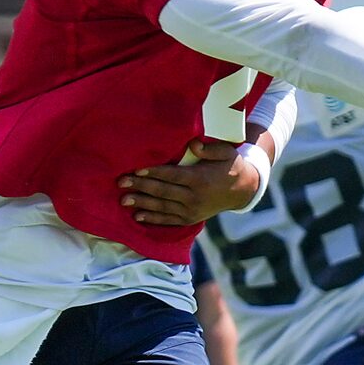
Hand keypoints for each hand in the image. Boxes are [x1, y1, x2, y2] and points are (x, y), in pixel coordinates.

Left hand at [120, 138, 265, 225]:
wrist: (242, 191)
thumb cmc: (230, 166)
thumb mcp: (227, 153)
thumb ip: (210, 149)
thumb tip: (192, 144)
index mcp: (201, 179)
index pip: (172, 176)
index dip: (153, 173)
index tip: (136, 170)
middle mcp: (195, 197)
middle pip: (162, 192)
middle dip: (140, 187)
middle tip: (121, 182)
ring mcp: (191, 211)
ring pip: (162, 207)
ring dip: (142, 203)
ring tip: (123, 199)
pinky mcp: (190, 220)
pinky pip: (168, 220)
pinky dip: (152, 218)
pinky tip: (137, 215)